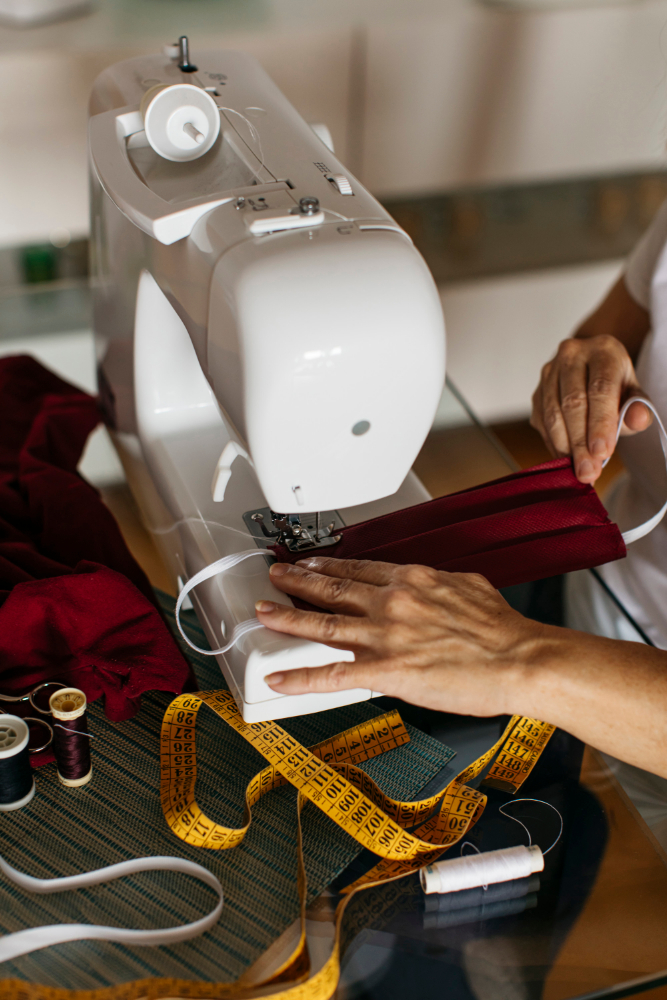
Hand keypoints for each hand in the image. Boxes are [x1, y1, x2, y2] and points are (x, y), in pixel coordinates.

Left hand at [257, 557, 547, 716]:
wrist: (521, 658)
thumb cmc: (502, 629)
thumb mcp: (467, 585)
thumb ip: (438, 584)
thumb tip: (429, 585)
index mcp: (412, 579)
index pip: (358, 567)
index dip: (329, 564)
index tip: (311, 562)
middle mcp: (392, 601)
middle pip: (332, 587)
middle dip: (298, 580)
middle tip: (275, 575)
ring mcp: (385, 636)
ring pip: (323, 624)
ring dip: (287, 617)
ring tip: (263, 612)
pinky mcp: (387, 671)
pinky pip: (332, 675)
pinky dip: (300, 678)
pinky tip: (278, 679)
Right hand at [530, 334, 651, 483]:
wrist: (591, 366)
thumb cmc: (615, 383)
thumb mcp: (634, 391)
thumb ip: (638, 407)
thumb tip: (638, 420)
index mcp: (603, 350)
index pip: (600, 389)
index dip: (600, 423)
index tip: (602, 453)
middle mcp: (571, 355)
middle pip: (573, 403)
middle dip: (580, 442)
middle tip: (588, 471)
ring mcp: (549, 372)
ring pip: (552, 414)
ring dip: (565, 447)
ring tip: (579, 469)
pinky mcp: (536, 392)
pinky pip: (542, 422)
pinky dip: (554, 444)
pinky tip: (568, 458)